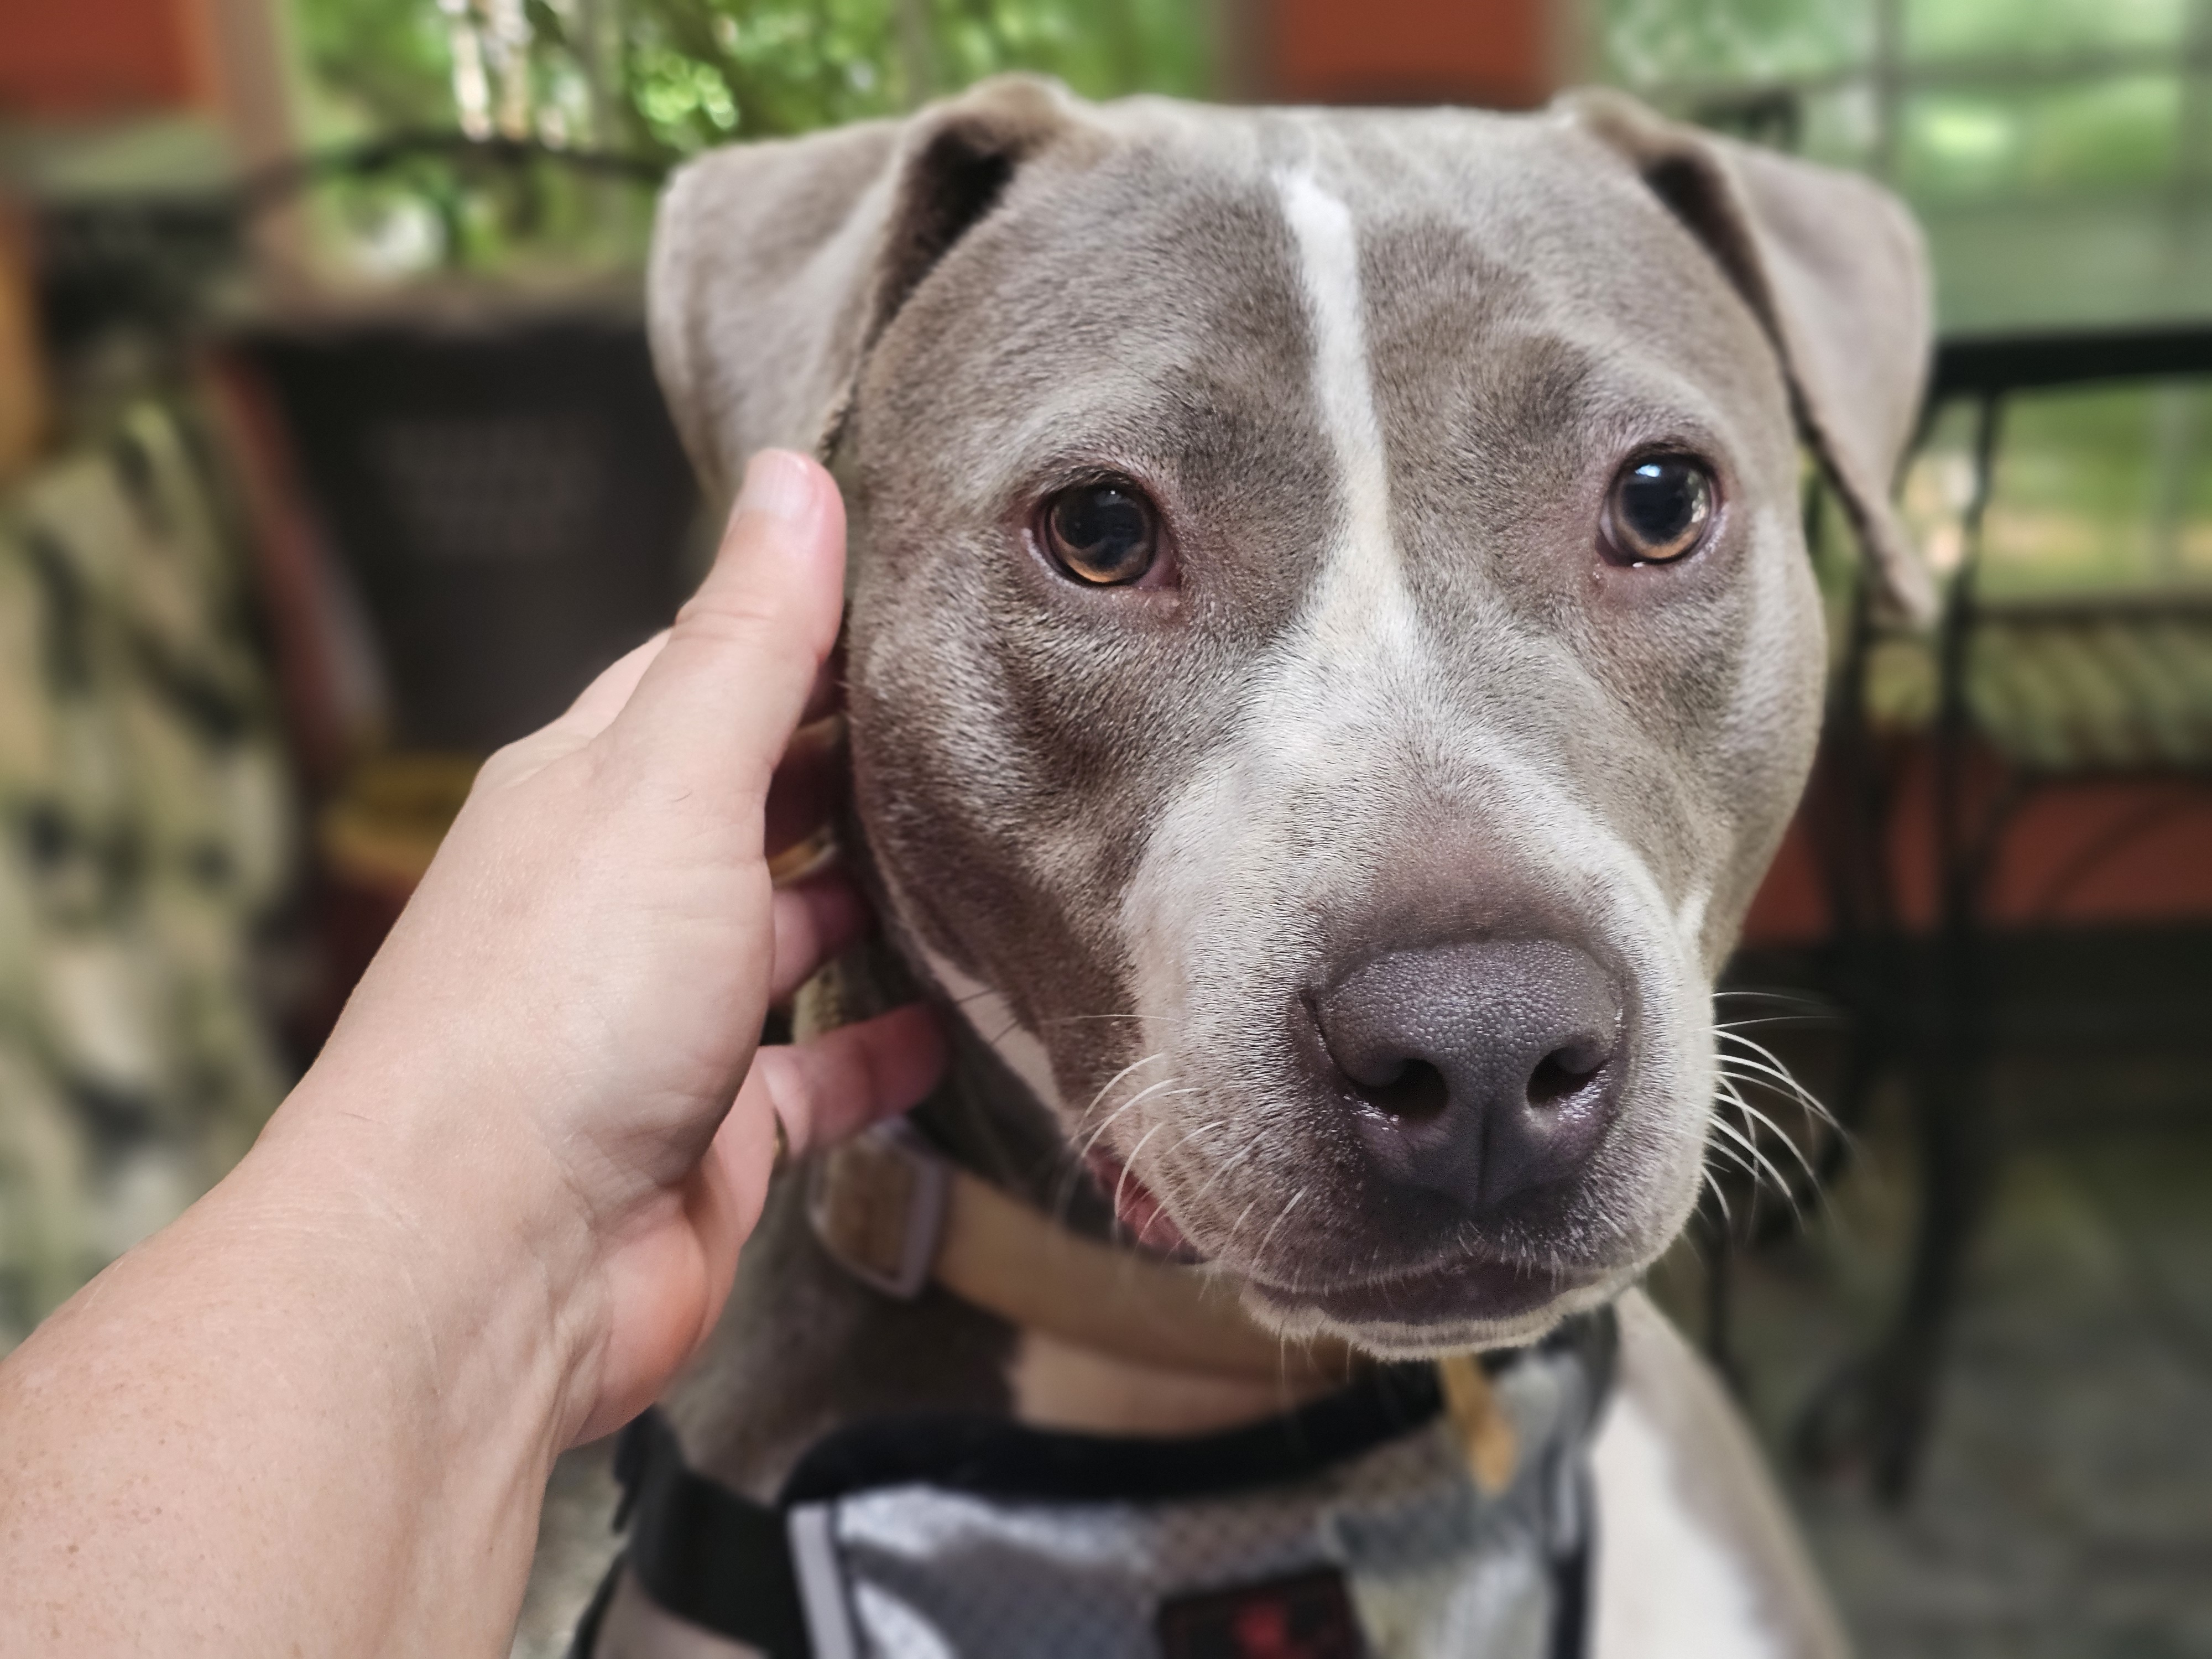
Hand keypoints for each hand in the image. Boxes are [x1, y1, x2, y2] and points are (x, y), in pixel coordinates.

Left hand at [281, 448, 943, 1441]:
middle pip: (761, 798)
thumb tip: (793, 476)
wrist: (484, 1264)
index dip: (812, 625)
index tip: (931, 590)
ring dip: (879, 899)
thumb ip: (748, 642)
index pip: (713, 671)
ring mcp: (668, 1016)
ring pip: (793, 931)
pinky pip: (819, 1073)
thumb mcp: (670, 784)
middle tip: (999, 716)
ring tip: (999, 853)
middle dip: (862, 760)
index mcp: (594, 787)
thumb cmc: (556, 1006)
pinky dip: (885, 1048)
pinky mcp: (714, 1132)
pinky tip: (960, 1026)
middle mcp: (626, 892)